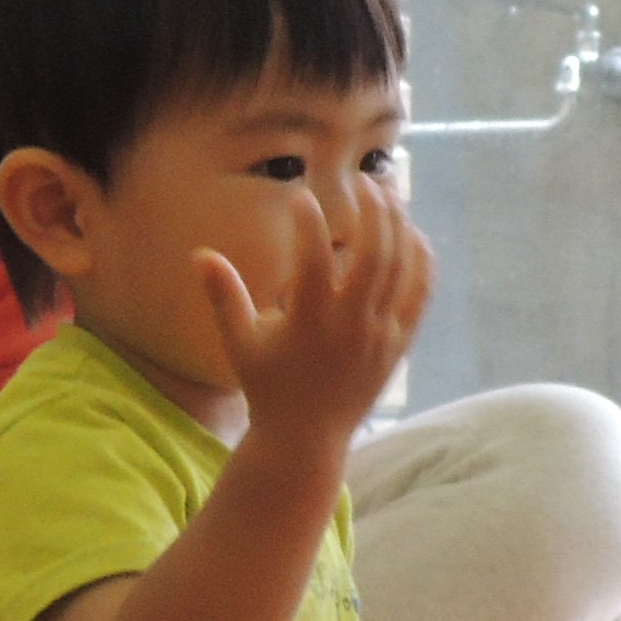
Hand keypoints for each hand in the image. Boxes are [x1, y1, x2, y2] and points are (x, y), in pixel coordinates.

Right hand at [197, 179, 432, 446]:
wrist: (306, 440)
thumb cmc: (267, 388)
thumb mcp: (239, 343)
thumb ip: (223, 296)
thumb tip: (199, 254)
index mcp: (309, 323)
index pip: (316, 260)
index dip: (310, 223)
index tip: (303, 196)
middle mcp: (350, 326)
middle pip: (375, 255)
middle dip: (374, 211)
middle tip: (364, 181)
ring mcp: (379, 335)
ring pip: (400, 270)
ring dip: (399, 226)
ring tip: (390, 194)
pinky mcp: (398, 346)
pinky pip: (419, 296)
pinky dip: (420, 262)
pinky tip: (414, 234)